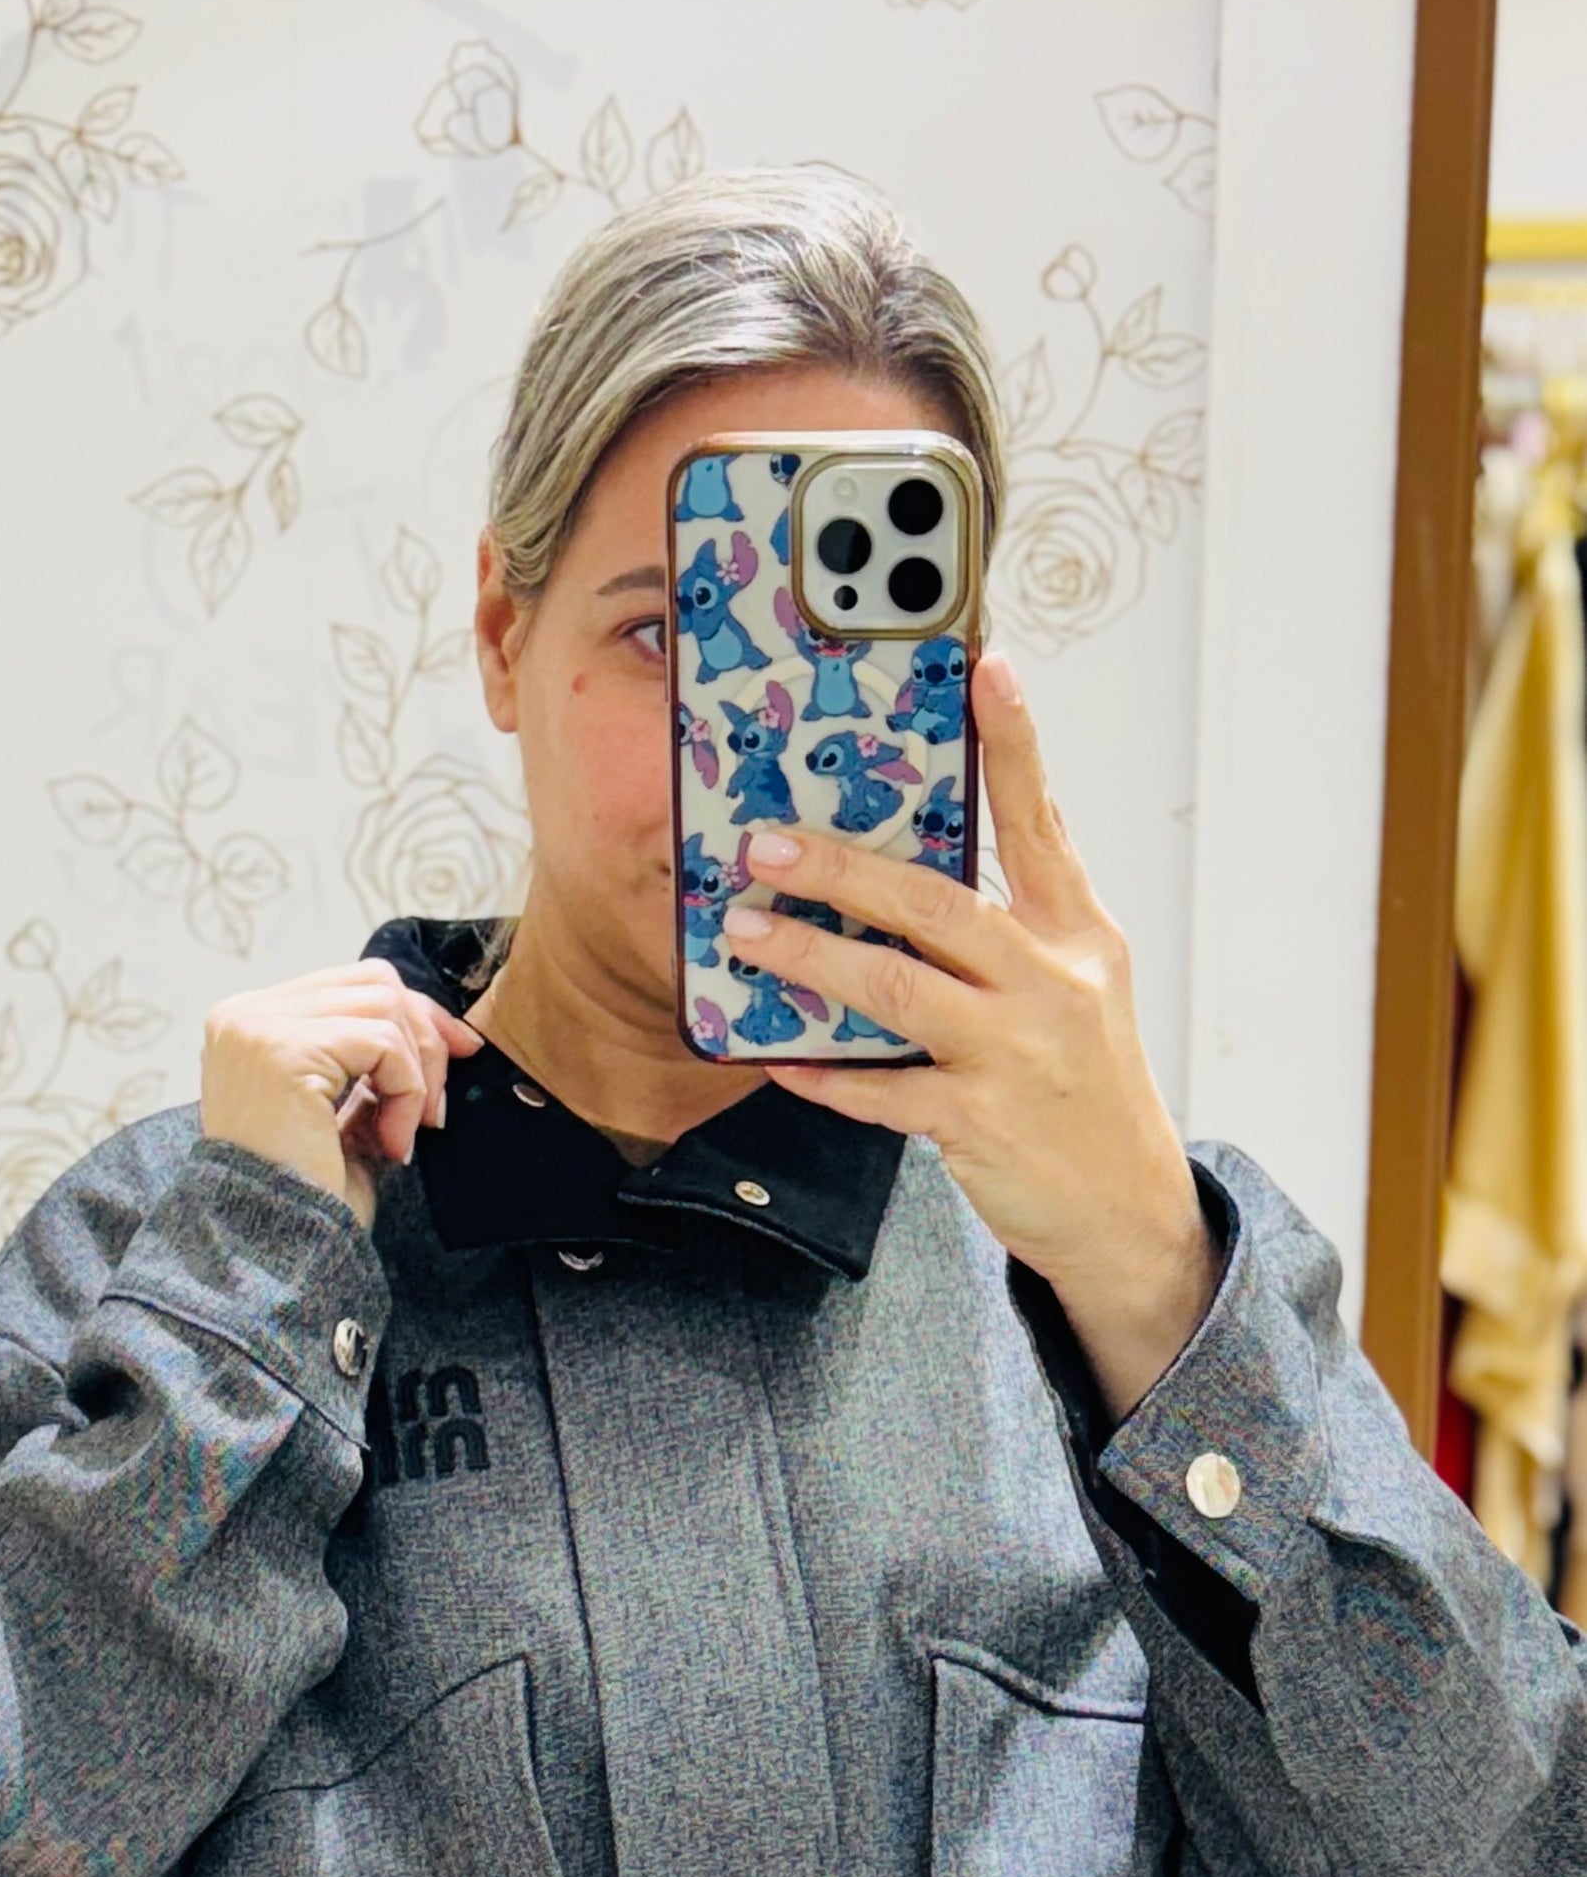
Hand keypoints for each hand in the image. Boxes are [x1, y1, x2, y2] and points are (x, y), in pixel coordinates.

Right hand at [200, 960, 479, 1234]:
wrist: (271, 1254)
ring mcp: (259, 1028)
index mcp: (250, 1025)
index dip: (413, 1014)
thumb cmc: (306, 1195)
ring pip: (385, 1007)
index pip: (351, 983)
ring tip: (406, 1135)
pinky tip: (391, 1145)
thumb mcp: (340, 1113)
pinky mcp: (283, 1050)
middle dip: (425, 1037)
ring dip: (416, 1075)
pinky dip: (406, 1093)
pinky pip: (382, 1044)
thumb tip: (439, 1029)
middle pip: (374, 982)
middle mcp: (244, 1016)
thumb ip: (366, 1064)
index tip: (458, 1052)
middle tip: (438, 1107)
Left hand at [719, 653, 1222, 1422]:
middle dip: (843, 869)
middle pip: (937, 904)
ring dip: (812, 960)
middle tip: (765, 845)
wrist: (1127, 1208)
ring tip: (748, 934)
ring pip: (897, 991)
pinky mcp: (979, 1123)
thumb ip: (1020, 922)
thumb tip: (925, 860)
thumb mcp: (1081, 986)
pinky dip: (825, 1072)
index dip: (1015, 744)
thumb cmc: (1086, 1086)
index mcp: (1076, 933)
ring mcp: (1016, 1055)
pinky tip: (775, 1055)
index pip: (1041, 822)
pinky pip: (883, 1090)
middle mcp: (1052, 983)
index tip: (987, 668)